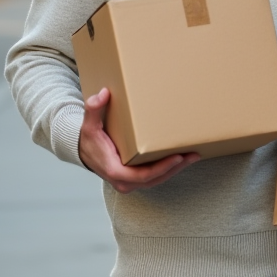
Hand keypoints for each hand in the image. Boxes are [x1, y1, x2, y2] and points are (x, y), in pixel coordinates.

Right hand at [78, 88, 199, 193]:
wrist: (83, 152)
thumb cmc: (88, 139)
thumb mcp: (89, 124)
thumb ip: (94, 108)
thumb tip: (103, 94)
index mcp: (114, 171)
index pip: (142, 175)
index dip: (162, 168)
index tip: (177, 157)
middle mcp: (123, 182)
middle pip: (155, 179)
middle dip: (175, 168)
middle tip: (193, 154)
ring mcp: (130, 182)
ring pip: (157, 180)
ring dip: (175, 169)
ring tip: (193, 156)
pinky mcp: (135, 179)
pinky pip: (154, 178)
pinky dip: (168, 169)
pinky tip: (182, 159)